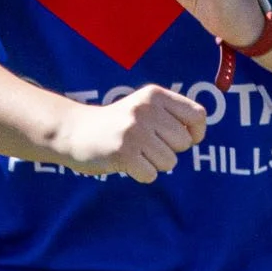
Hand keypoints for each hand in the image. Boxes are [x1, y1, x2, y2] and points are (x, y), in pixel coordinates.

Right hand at [52, 84, 207, 181]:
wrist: (73, 131)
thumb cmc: (117, 124)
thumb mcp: (143, 108)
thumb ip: (170, 115)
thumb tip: (197, 135)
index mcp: (154, 95)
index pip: (198, 115)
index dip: (195, 132)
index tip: (181, 138)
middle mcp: (145, 109)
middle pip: (184, 143)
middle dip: (170, 150)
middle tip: (147, 145)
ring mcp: (134, 130)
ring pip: (169, 161)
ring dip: (154, 164)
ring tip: (135, 152)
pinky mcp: (123, 152)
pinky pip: (151, 175)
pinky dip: (141, 174)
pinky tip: (126, 162)